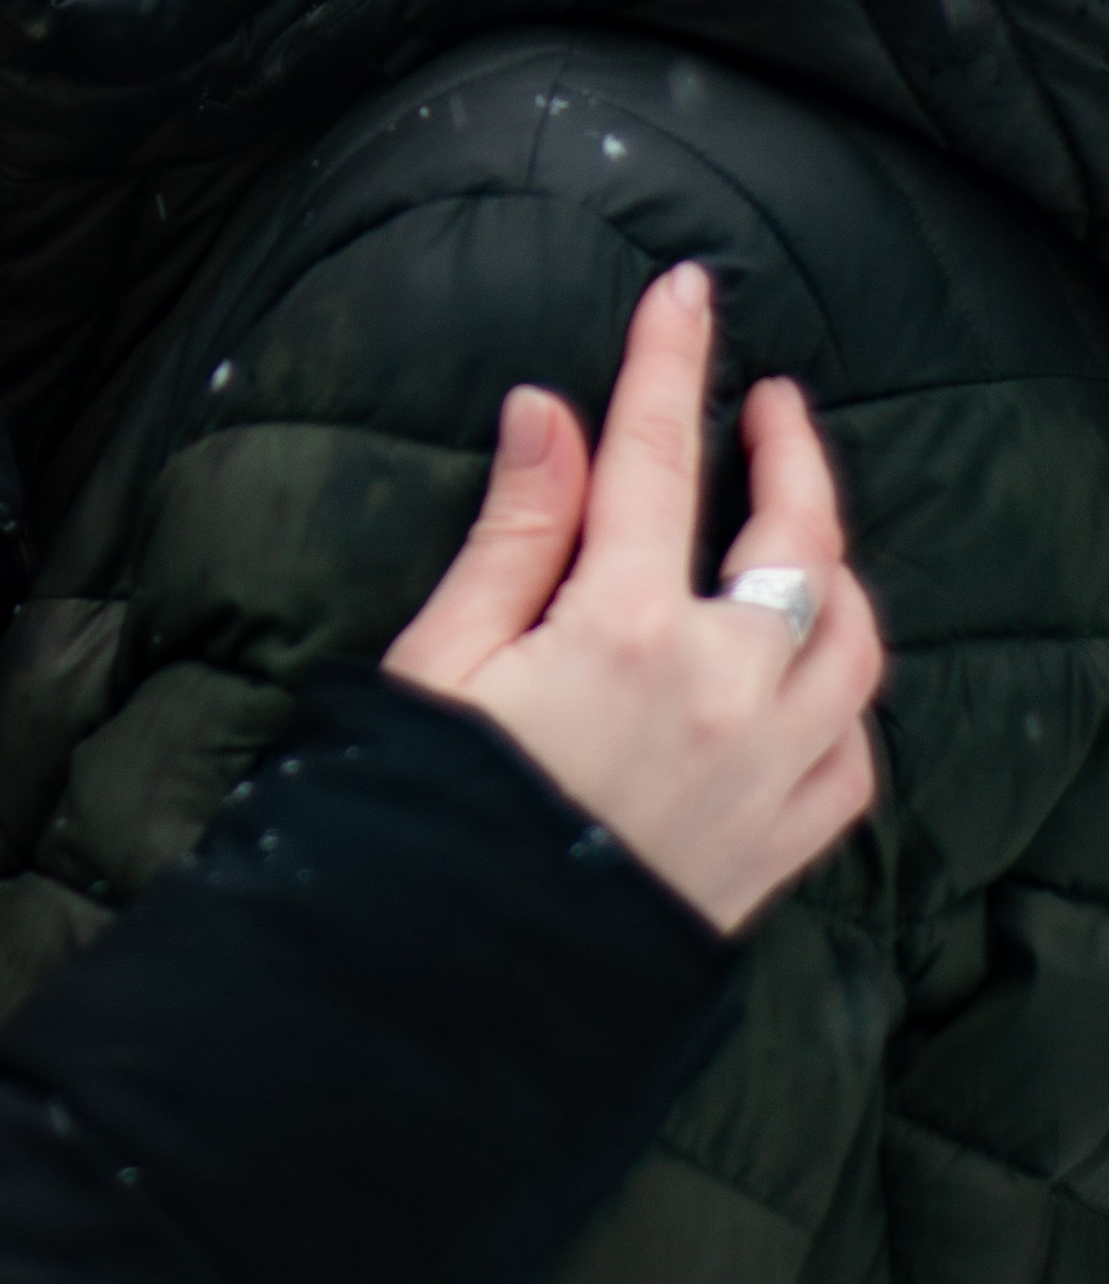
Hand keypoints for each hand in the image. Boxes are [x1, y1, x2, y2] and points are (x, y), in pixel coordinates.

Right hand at [383, 263, 882, 933]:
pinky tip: (812, 667)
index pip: (658, 455)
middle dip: (789, 449)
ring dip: (836, 562)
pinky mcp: (778, 846)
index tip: (685, 292)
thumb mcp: (444, 658)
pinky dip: (844, 691)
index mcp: (625, 630)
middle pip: (795, 538)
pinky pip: (852, 749)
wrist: (463, 991)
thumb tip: (552, 415)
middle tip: (768, 395)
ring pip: (852, 638)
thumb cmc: (431, 809)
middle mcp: (723, 692)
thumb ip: (514, 532)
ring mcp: (767, 774)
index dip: (668, 361)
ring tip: (801, 521)